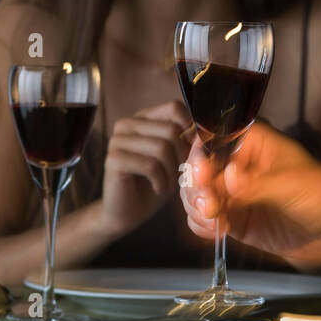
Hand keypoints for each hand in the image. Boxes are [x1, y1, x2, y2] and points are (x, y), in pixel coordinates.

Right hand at [98, 100, 194, 236]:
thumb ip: (189, 140)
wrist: (129, 211)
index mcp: (143, 117)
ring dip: (172, 172)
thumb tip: (206, 131)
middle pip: (171, 130)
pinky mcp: (113, 160)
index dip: (190, 129)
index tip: (193, 151)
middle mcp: (127, 124)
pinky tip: (159, 189)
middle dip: (182, 156)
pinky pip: (150, 165)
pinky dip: (161, 181)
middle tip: (179, 174)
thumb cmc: (156, 181)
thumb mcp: (177, 156)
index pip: (174, 108)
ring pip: (162, 148)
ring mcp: (117, 140)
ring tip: (169, 184)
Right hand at [179, 119, 320, 271]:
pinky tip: (215, 231)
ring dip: (197, 207)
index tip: (203, 176)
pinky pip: (206, 220)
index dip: (201, 155)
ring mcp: (237, 194)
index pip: (214, 138)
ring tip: (214, 219)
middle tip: (209, 205)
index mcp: (255, 142)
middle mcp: (241, 165)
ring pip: (198, 195)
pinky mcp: (237, 220)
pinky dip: (202, 226)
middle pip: (199, 169)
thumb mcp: (290, 183)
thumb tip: (227, 178)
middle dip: (196, 187)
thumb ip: (255, 184)